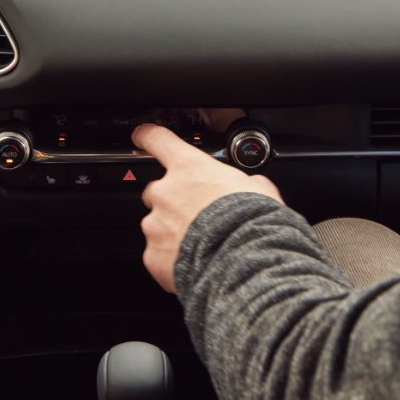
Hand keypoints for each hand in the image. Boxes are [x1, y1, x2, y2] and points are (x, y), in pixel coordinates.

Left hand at [133, 124, 282, 293]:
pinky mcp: (153, 256)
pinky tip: (195, 264)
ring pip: (158, 225)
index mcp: (189, 168)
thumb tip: (251, 185)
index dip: (148, 136)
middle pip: (158, 190)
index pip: (158, 140)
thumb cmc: (252, 223)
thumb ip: (244, 182)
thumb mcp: (258, 188)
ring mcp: (155, 225)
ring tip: (202, 245)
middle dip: (174, 202)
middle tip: (199, 216)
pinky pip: (158, 255)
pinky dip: (172, 260)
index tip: (141, 136)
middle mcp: (165, 192)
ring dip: (174, 232)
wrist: (244, 264)